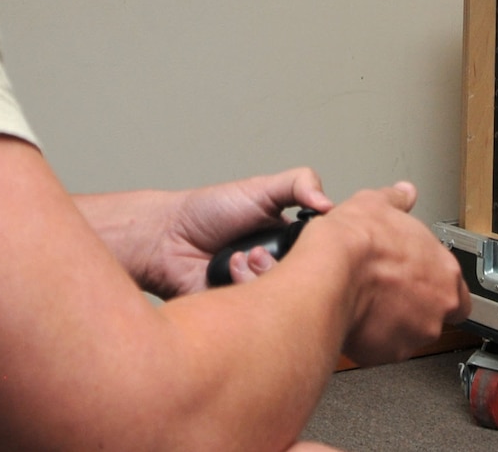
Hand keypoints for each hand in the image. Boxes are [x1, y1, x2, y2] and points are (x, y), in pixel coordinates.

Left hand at [145, 167, 332, 297]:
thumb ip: (298, 183)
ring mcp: (258, 292)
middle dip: (285, 262)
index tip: (317, 241)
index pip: (320, 254)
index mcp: (287, 243)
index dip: (321, 249)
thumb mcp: (259, 188)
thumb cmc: (207, 212)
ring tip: (240, 257)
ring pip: (282, 298)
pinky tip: (228, 270)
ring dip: (261, 272)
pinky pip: (255, 313)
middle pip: (304, 279)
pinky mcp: (239, 314)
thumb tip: (330, 203)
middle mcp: (276, 270)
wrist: (167, 237)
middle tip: (262, 248)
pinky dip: (243, 287)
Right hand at [294, 182, 469, 365]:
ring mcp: (415, 332)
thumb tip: (403, 193)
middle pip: (436, 313)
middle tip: (389, 292)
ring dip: (395, 323)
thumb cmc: (356, 243)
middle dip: (415, 306)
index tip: (419, 281)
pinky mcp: (388, 354)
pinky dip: (373, 339)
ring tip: (369, 303)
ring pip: (411, 333)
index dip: (437, 286)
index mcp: (444, 270)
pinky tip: (357, 318)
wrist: (330, 275)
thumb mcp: (377, 203)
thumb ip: (397, 200)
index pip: (459, 291)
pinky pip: (384, 349)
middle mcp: (438, 305)